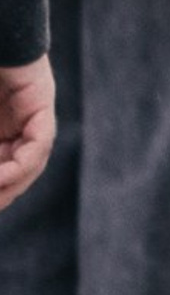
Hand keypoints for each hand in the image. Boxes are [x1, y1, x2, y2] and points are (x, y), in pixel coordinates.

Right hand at [0, 56, 55, 210]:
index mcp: (0, 126)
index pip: (4, 168)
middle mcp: (21, 120)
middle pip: (19, 170)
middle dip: (2, 194)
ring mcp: (33, 110)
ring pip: (31, 162)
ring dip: (8, 185)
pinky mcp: (40, 99)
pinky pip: (39, 143)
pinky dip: (20, 165)